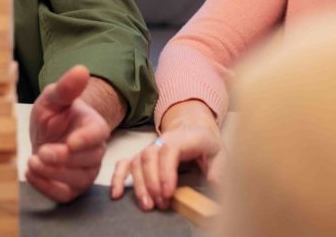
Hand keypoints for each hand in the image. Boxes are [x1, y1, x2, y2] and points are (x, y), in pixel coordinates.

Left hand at [26, 65, 109, 203]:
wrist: (47, 133)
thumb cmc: (55, 114)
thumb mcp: (54, 98)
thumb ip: (66, 88)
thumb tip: (81, 69)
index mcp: (94, 127)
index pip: (97, 136)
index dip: (84, 141)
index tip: (70, 142)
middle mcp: (94, 152)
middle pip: (87, 160)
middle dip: (63, 159)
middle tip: (42, 152)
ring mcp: (85, 172)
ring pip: (77, 179)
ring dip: (53, 173)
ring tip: (33, 161)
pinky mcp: (72, 188)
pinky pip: (65, 194)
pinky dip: (47, 187)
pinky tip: (32, 173)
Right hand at [110, 102, 224, 210]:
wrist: (192, 129)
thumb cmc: (205, 144)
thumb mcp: (219, 153)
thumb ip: (218, 169)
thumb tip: (214, 183)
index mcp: (182, 139)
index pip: (168, 151)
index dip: (165, 172)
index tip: (168, 193)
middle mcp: (162, 141)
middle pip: (149, 157)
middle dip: (152, 183)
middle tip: (161, 204)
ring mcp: (149, 148)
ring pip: (136, 162)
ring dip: (139, 185)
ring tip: (147, 205)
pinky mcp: (141, 155)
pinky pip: (124, 164)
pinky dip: (118, 178)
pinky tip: (116, 194)